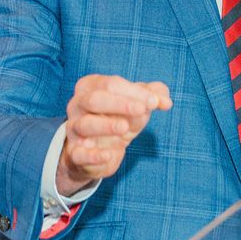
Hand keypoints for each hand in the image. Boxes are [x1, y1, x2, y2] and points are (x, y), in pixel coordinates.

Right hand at [55, 75, 172, 196]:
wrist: (99, 150)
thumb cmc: (118, 118)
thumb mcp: (135, 104)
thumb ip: (153, 97)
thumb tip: (166, 101)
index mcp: (91, 86)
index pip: (110, 84)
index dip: (134, 92)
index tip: (155, 102)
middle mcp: (77, 105)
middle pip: (94, 99)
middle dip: (119, 103)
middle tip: (143, 110)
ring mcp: (73, 129)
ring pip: (84, 124)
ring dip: (105, 125)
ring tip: (125, 128)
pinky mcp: (75, 154)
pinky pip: (79, 154)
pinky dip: (92, 155)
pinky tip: (108, 155)